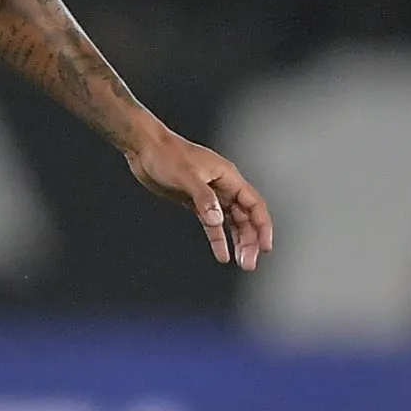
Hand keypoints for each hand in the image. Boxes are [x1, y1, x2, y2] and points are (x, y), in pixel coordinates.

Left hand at [125, 129, 274, 270]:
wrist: (144, 148)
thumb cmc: (165, 154)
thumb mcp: (186, 176)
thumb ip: (203, 198)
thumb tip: (217, 220)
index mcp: (227, 176)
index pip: (254, 204)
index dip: (262, 226)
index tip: (265, 247)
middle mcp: (222, 186)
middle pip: (245, 217)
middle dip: (249, 240)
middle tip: (248, 263)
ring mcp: (209, 194)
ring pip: (231, 221)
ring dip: (238, 241)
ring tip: (241, 262)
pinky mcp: (194, 201)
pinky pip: (211, 223)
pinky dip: (217, 238)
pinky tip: (222, 253)